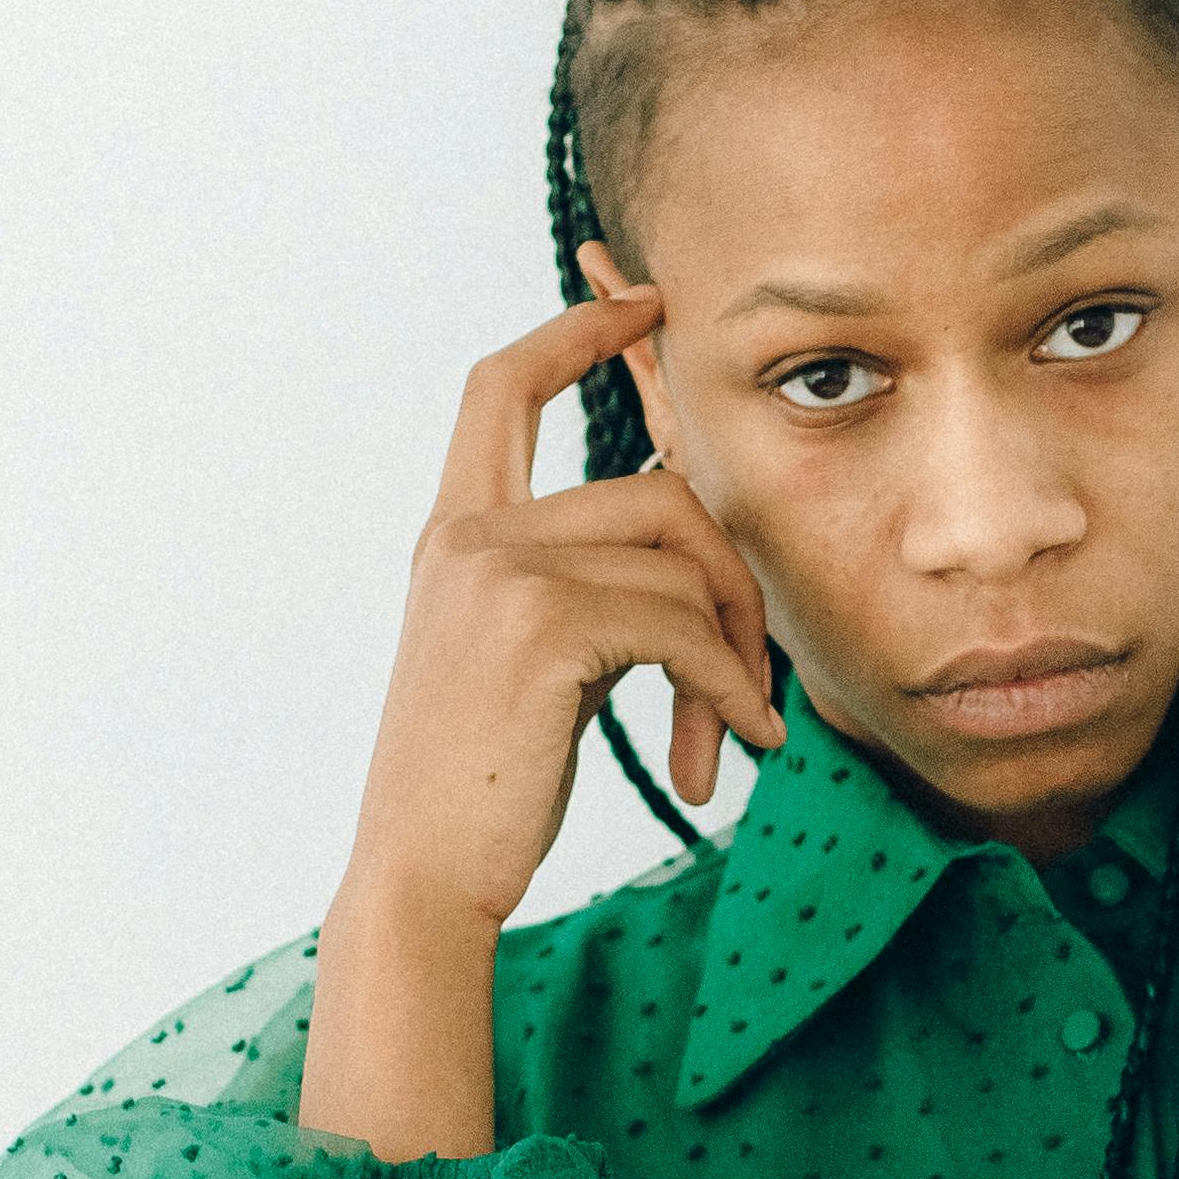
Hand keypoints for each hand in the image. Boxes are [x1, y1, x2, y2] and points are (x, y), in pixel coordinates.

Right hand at [341, 296, 785, 944]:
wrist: (423, 875)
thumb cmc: (482, 787)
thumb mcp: (519, 666)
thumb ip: (575, 592)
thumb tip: (688, 560)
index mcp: (454, 535)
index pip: (500, 388)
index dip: (574, 335)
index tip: (641, 303)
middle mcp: (468, 537)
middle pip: (657, 494)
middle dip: (731, 583)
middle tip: (755, 676)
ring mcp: (499, 573)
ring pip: (682, 563)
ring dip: (732, 655)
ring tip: (737, 732)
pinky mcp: (541, 625)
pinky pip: (682, 628)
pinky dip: (726, 690)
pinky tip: (732, 750)